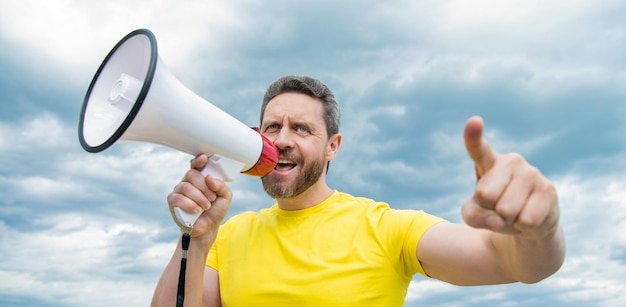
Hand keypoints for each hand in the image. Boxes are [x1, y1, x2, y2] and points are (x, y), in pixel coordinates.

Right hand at [167, 154, 231, 239]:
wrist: (208, 228)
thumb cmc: (215, 211)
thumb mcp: (225, 197)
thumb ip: (221, 186)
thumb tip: (209, 177)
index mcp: (200, 178)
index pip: (196, 165)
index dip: (198, 161)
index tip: (204, 158)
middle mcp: (188, 182)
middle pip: (191, 174)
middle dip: (204, 187)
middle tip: (212, 198)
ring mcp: (179, 190)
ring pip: (185, 186)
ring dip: (199, 197)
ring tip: (206, 206)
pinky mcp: (173, 201)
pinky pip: (178, 198)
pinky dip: (190, 204)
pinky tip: (196, 210)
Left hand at [461, 116, 559, 237]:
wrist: (527, 224)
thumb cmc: (494, 212)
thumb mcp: (474, 214)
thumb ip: (472, 215)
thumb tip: (497, 220)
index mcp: (488, 162)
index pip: (478, 149)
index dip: (474, 136)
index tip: (474, 121)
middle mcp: (511, 161)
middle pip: (485, 195)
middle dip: (488, 210)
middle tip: (499, 208)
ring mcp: (531, 173)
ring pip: (505, 210)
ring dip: (507, 220)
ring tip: (514, 212)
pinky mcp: (549, 189)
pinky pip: (526, 220)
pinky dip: (523, 227)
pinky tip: (528, 217)